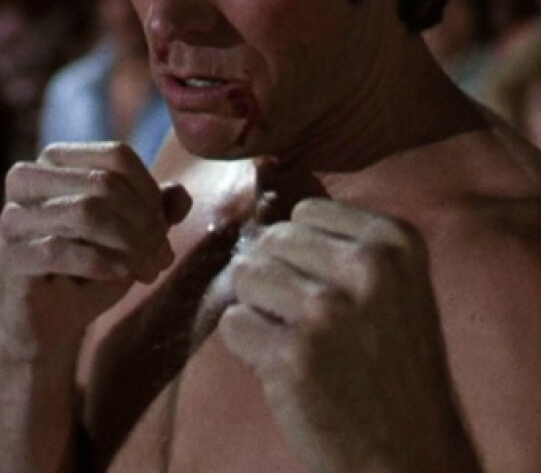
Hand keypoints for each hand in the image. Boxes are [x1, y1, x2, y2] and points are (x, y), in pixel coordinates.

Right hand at [0, 142, 189, 363]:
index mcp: (58, 160)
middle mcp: (29, 178)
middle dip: (145, 222)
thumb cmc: (93, 266)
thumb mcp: (134, 232)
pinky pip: (61, 250)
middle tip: (162, 255)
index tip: (165, 227)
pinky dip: (102, 263)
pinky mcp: (10, 256)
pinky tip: (121, 275)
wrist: (53, 321)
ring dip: (129, 244)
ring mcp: (13, 216)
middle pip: (105, 183)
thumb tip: (181, 194)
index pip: (117, 156)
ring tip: (148, 269)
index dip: (150, 191)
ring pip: (86, 211)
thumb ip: (159, 208)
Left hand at [219, 198, 479, 472]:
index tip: (327, 286)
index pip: (306, 212)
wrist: (411, 454)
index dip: (303, 252)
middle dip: (277, 276)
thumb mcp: (396, 285)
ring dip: (259, 308)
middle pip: (272, 240)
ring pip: (246, 275)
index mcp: (395, 241)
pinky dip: (248, 345)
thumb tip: (263, 225)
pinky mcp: (292, 356)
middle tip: (307, 319)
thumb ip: (343, 246)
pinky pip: (233, 323)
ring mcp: (327, 311)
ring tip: (295, 339)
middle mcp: (366, 266)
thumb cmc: (395, 365)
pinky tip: (283, 366)